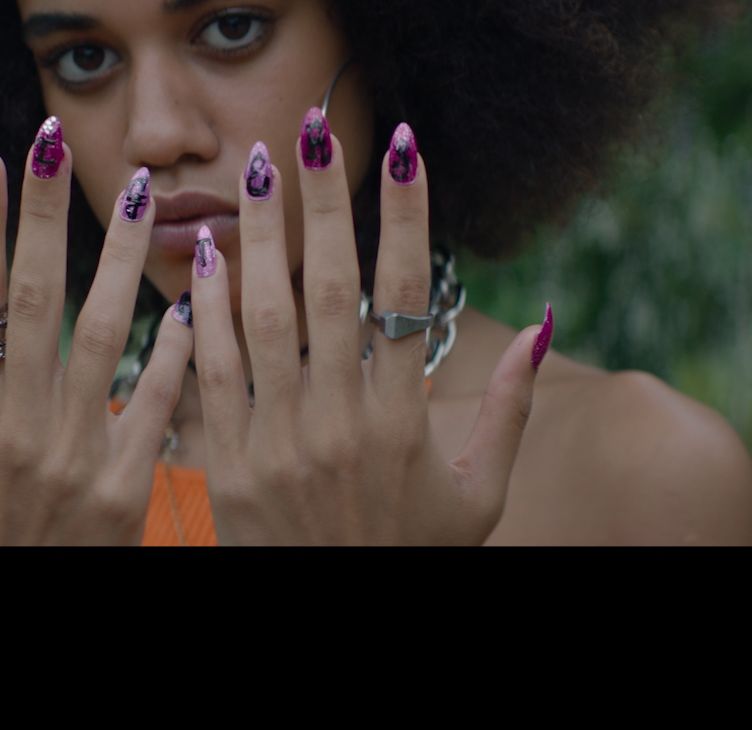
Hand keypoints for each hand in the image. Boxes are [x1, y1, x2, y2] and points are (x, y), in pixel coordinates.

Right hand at [0, 119, 190, 544]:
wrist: (24, 606)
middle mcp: (19, 426)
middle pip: (35, 299)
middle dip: (44, 215)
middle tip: (55, 140)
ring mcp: (76, 455)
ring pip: (105, 335)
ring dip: (122, 257)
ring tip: (141, 191)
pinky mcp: (128, 486)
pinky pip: (157, 401)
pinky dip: (176, 347)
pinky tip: (195, 293)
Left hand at [190, 114, 550, 544]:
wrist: (337, 623)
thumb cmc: (414, 559)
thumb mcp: (479, 497)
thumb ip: (512, 413)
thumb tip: (545, 322)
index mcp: (404, 424)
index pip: (404, 296)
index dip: (406, 215)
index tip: (406, 146)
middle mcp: (342, 426)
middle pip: (331, 290)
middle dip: (323, 203)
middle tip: (311, 129)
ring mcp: (280, 447)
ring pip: (264, 322)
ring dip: (258, 239)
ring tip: (251, 169)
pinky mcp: (227, 471)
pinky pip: (212, 378)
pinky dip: (207, 315)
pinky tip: (207, 257)